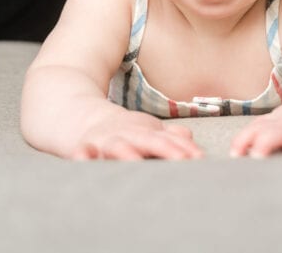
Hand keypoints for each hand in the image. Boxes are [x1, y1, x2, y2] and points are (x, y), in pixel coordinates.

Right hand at [73, 112, 202, 160]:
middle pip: (148, 141)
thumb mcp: (149, 131)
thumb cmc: (124, 131)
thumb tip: (193, 143)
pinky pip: (82, 152)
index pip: (168, 140)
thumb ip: (171, 138)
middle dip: (165, 149)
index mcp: (146, 132)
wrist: (84, 118)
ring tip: (137, 163)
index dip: (183, 149)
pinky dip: (83, 156)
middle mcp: (128, 135)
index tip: (199, 159)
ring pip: (117, 146)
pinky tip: (85, 159)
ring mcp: (106, 141)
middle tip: (182, 161)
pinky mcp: (84, 148)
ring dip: (127, 154)